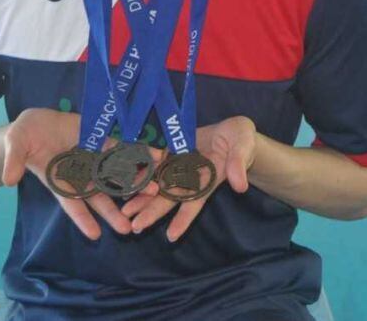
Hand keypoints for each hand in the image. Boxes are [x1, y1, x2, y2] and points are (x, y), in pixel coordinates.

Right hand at [1, 108, 150, 240]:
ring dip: (134, 184)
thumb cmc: (22, 137)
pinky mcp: (100, 141)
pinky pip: (120, 149)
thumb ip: (14, 162)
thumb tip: (7, 180)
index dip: (81, 218)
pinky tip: (154, 157)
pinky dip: (136, 154)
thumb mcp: (15, 145)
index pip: (70, 204)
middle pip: (99, 196)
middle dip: (114, 211)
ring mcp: (91, 158)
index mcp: (58, 180)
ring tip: (154, 194)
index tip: (94, 235)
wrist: (35, 122)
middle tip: (129, 229)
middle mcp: (79, 174)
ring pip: (115, 175)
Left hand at [122, 116, 256, 241]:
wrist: (232, 130)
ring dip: (142, 197)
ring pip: (158, 184)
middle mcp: (190, 177)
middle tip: (135, 226)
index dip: (183, 219)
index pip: (195, 202)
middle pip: (170, 197)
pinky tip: (123, 181)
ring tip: (124, 212)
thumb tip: (240, 186)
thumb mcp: (243, 147)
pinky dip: (141, 172)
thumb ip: (238, 165)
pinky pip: (154, 162)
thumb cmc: (241, 139)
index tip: (171, 236)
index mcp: (208, 179)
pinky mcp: (171, 152)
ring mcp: (179, 165)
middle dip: (153, 212)